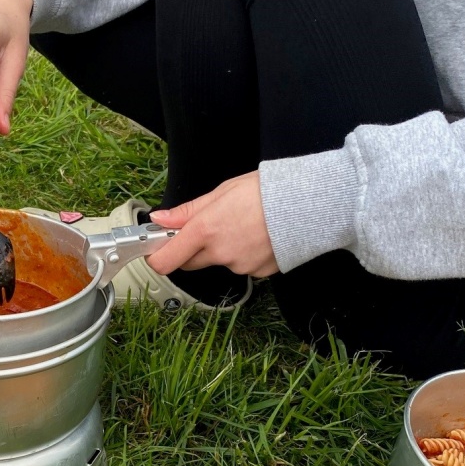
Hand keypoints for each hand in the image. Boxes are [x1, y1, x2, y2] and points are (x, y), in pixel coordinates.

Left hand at [145, 171, 279, 277]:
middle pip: (189, 262)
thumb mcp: (220, 193)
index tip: (156, 249)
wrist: (309, 203)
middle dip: (190, 249)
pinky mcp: (258, 274)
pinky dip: (244, 254)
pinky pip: (241, 266)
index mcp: (205, 230)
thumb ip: (187, 211)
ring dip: (222, 249)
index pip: (166, 260)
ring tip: (243, 225)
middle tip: (207, 227)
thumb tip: (160, 219)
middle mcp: (220, 253)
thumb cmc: (266, 192)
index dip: (156, 257)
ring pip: (218, 262)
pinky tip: (257, 236)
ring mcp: (239, 266)